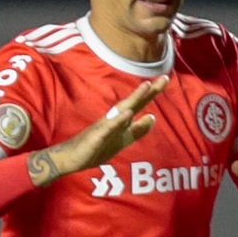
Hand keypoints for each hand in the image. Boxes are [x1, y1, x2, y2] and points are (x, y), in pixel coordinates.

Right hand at [28, 76, 168, 186]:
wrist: (70, 158)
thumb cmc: (96, 147)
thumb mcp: (122, 140)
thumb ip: (137, 130)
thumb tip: (153, 117)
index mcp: (121, 120)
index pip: (140, 104)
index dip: (153, 93)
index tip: (166, 78)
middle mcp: (114, 118)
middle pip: (134, 102)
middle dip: (149, 91)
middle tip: (166, 77)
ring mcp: (105, 126)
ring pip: (122, 110)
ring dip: (134, 98)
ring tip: (147, 86)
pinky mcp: (96, 136)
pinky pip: (108, 127)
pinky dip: (118, 120)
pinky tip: (128, 113)